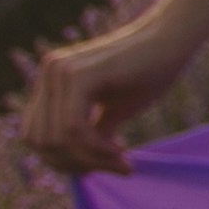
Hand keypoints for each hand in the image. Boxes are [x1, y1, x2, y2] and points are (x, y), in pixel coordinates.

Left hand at [20, 10, 203, 177]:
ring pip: (56, 139)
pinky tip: (120, 151)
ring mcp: (60, 71)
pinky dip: (96, 149)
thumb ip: (88, 135)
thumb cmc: (148, 74)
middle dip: (75, 165)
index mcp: (51, 80)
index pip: (34, 135)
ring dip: (90, 160)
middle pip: (39, 142)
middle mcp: (49, 72)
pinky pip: (74, 129)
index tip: (98, 168)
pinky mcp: (78, 75)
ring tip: (121, 162)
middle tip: (113, 169)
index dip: (61, 161)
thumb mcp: (112, 112)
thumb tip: (76, 169)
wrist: (173, 40)